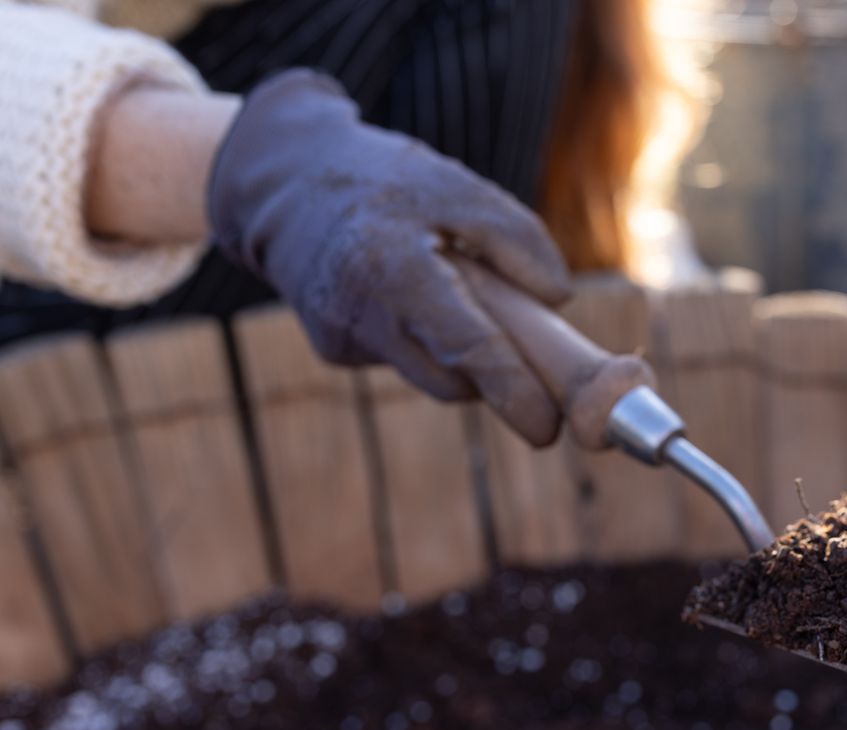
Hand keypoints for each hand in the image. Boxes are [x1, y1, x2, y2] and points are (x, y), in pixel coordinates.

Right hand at [208, 69, 570, 444]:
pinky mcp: (336, 349)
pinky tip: (408, 293)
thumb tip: (559, 301)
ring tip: (457, 290)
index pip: (467, 346)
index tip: (549, 426)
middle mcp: (361, 314)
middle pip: (452, 379)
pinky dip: (426, 338)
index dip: (514, 391)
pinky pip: (406, 358)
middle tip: (540, 360)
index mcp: (394, 268)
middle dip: (500, 379)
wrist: (282, 183)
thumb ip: (517, 240)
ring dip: (464, 353)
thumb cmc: (383, 181)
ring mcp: (342, 338)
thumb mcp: (457, 186)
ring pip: (432, 373)